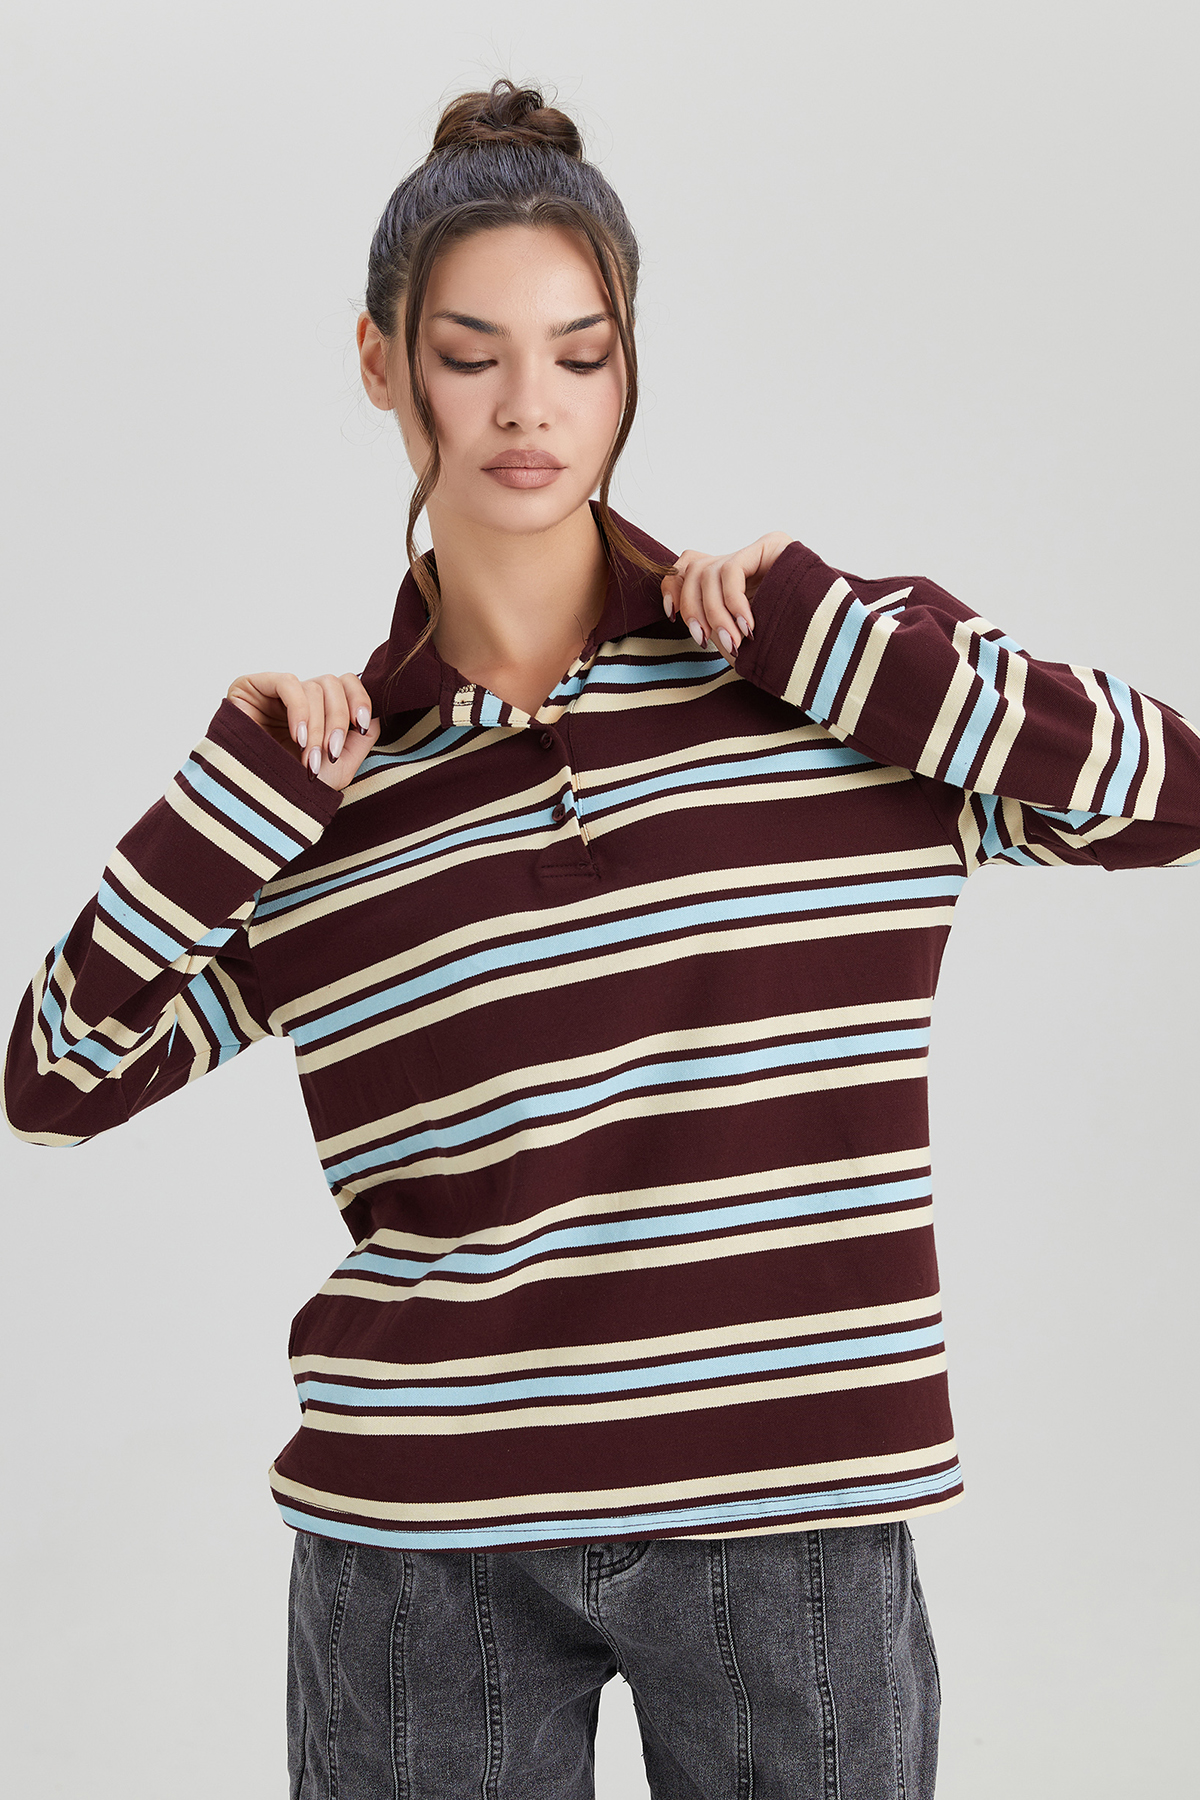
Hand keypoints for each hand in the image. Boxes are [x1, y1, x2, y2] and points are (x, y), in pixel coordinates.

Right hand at [225, 670, 381, 790]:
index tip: (362, 725)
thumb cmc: (295, 788)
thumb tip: (375, 714)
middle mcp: (300, 697)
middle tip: (331, 754)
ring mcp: (275, 691)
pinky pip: (288, 683)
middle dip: (338, 722)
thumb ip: (361, 738)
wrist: (259, 804)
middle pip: (334, 685)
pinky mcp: (251, 686)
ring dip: (317, 727)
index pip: (347, 684)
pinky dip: (299, 711)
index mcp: (320, 710)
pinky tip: (297, 737)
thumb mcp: (341, 767)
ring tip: (308, 758)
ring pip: (314, 688)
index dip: (360, 699)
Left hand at [660, 533, 794, 666]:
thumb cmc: (783, 647)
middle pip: (693, 571)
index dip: (673, 589)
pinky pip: (732, 572)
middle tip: (708, 643)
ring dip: (714, 614)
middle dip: (693, 611)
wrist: (833, 646)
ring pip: (708, 573)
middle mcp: (741, 560)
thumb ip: (711, 623)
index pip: (687, 566)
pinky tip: (748, 626)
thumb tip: (678, 613)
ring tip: (734, 641)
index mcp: (730, 579)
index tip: (673, 617)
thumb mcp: (737, 637)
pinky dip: (733, 603)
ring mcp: (757, 551)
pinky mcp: (772, 545)